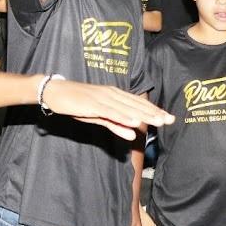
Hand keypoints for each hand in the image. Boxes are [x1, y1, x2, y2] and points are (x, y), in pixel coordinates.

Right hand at [40, 80, 173, 141]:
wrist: (54, 92)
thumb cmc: (75, 103)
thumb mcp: (97, 115)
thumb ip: (114, 124)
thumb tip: (132, 134)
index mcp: (113, 94)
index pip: (137, 103)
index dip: (153, 110)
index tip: (168, 117)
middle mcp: (111, 94)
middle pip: (136, 105)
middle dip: (154, 113)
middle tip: (171, 120)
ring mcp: (102, 98)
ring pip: (127, 108)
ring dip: (144, 115)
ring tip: (158, 121)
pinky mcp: (92, 104)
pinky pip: (111, 112)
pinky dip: (123, 117)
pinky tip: (134, 122)